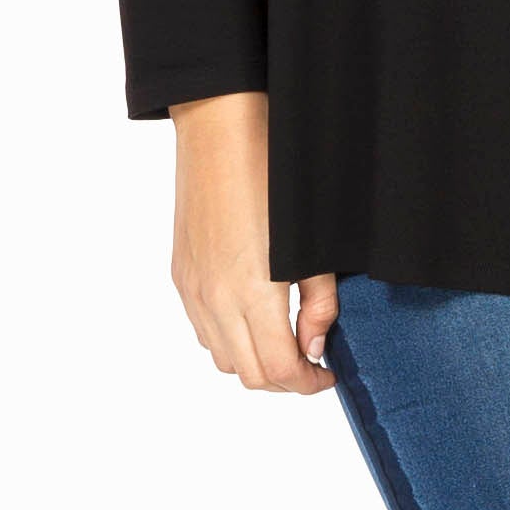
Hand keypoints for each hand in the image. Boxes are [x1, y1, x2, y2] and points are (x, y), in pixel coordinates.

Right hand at [169, 91, 337, 394]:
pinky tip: (252, 315)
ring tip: (284, 338)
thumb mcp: (313, 239)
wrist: (219, 127)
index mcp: (252, 292)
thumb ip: (319, 299)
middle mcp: (215, 299)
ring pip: (221, 358)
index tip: (327, 373)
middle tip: (312, 359)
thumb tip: (315, 344)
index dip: (308, 381)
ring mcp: (193, 288)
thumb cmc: (272, 170)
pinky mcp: (181, 274)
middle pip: (249, 374)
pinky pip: (202, 329)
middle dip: (284, 379)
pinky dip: (228, 339)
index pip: (279, 369)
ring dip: (254, 361)